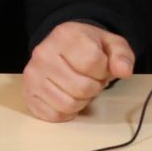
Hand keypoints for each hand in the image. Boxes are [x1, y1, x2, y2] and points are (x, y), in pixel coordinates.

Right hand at [21, 21, 135, 121]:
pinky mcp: (28, 93)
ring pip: (68, 104)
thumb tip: (123, 71)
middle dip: (93, 88)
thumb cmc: (88, 47)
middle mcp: (43, 53)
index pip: (93, 63)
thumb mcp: (111, 44)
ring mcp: (32, 75)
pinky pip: (53, 115)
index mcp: (65, 35)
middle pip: (81, 87)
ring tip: (79, 88)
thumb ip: (122, 56)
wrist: (61, 47)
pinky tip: (67, 97)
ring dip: (81, 101)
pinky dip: (66, 112)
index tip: (100, 67)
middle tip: (90, 80)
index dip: (103, 71)